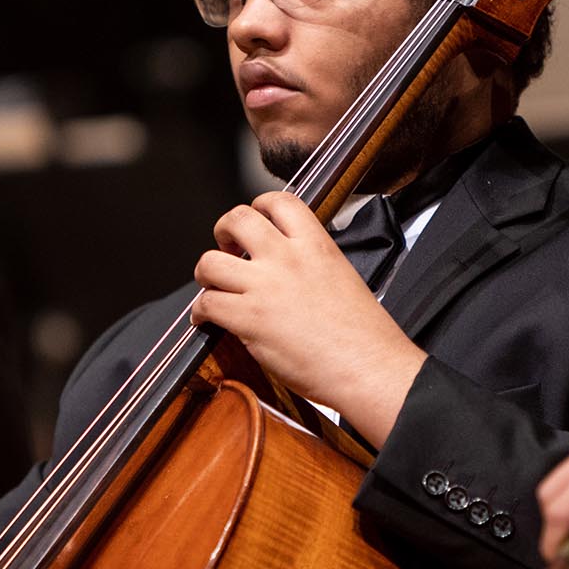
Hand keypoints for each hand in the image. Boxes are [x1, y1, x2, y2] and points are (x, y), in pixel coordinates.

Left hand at [190, 191, 426, 445]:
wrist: (368, 367)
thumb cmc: (364, 335)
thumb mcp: (343, 276)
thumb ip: (312, 262)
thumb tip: (287, 266)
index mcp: (316, 245)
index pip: (279, 201)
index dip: (259, 206)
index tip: (255, 218)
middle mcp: (287, 259)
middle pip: (237, 220)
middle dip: (224, 230)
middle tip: (226, 246)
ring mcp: (265, 287)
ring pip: (210, 261)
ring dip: (205, 272)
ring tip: (212, 284)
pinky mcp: (249, 319)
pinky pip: (207, 304)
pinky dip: (200, 312)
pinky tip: (207, 319)